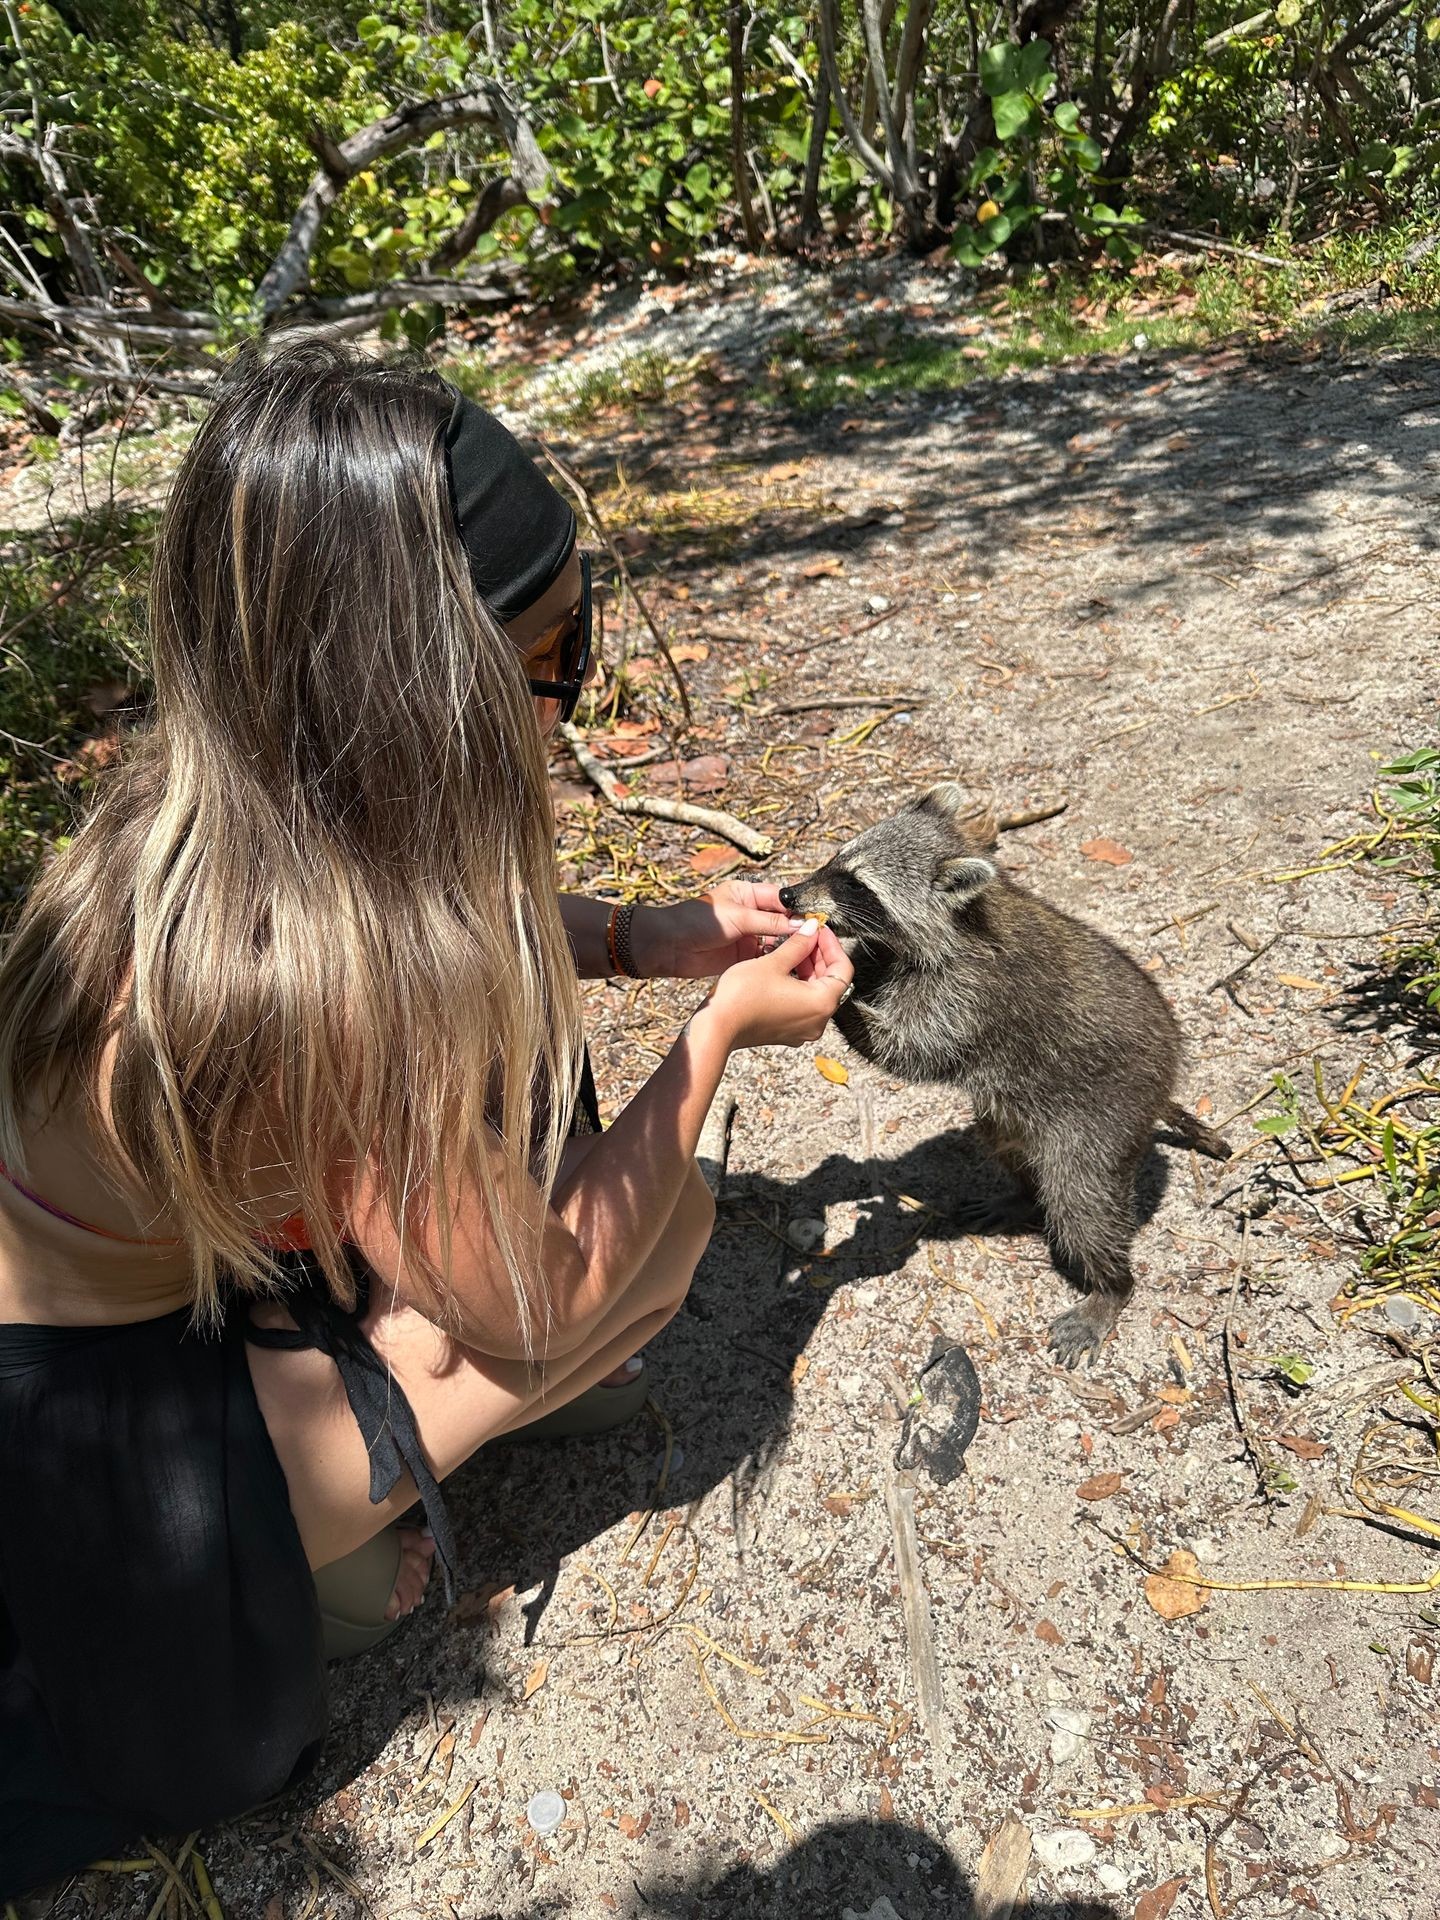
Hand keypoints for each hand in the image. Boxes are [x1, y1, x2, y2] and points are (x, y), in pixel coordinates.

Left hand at [636, 880, 800, 979]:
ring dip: (788, 947)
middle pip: (781, 920)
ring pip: (776, 940)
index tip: (815, 921)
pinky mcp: (742, 955)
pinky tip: (788, 966)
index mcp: (747, 894)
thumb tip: (799, 924)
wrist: (668, 947)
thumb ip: (769, 921)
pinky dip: (776, 960)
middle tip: (815, 941)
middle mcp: (749, 913)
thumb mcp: (737, 917)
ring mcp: (747, 935)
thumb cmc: (696, 922)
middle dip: (796, 930)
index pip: (781, 898)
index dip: (797, 909)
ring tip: (805, 955)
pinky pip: (765, 956)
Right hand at [702, 922, 852, 1051]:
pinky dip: (799, 985)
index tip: (820, 930)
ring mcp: (803, 1029)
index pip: (843, 969)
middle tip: (807, 935)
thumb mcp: (774, 962)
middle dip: (820, 956)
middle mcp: (817, 1021)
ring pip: (817, 993)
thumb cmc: (742, 997)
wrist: (717, 1027)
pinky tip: (785, 968)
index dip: (832, 945)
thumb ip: (799, 944)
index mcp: (821, 1003)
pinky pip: (803, 1004)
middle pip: (831, 982)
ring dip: (809, 969)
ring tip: (794, 948)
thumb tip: (812, 929)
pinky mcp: (788, 1031)